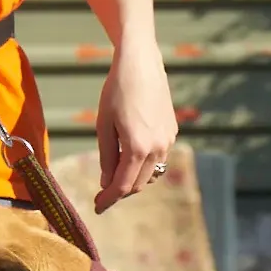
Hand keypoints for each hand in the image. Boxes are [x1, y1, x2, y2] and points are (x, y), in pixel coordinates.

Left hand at [94, 39, 176, 213]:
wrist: (141, 63)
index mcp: (137, 148)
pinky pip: (158, 157)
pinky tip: (133, 153)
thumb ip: (106, 157)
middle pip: (138, 183)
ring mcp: (168, 141)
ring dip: (134, 177)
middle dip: (120, 190)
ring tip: (117, 173)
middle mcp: (157, 148)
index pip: (122, 185)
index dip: (109, 199)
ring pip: (150, 173)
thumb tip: (107, 182)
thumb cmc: (116, 91)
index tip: (98, 207)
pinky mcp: (172, 132)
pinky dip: (144, 162)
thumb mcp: (104, 125)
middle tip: (103, 191)